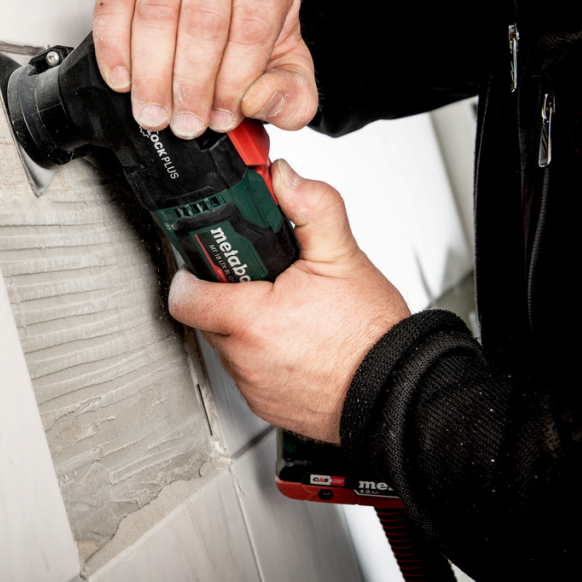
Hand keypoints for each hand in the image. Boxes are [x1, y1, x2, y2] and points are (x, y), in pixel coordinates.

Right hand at [92, 0, 316, 138]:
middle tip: (186, 122)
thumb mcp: (289, 67)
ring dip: (151, 74)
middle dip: (191, 84)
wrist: (222, 6)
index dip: (234, 80)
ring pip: (154, 14)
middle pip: (201, 20)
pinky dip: (113, 49)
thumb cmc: (254, 31)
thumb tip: (261, 100)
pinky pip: (113, 7)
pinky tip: (124, 80)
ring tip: (156, 112)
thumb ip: (292, 95)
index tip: (223, 116)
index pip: (251, 24)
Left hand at [167, 160, 409, 442]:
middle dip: (223, 296)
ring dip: (241, 327)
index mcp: (253, 321)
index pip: (185, 297)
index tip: (204, 265)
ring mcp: (253, 385)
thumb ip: (311, 207)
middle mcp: (246, 359)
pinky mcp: (264, 404)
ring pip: (225, 346)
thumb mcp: (343, 257)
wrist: (396, 388)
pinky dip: (259, 356)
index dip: (191, 276)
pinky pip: (246, 372)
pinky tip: (289, 342)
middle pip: (205, 319)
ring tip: (280, 312)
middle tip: (257, 283)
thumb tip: (284, 177)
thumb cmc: (371, 334)